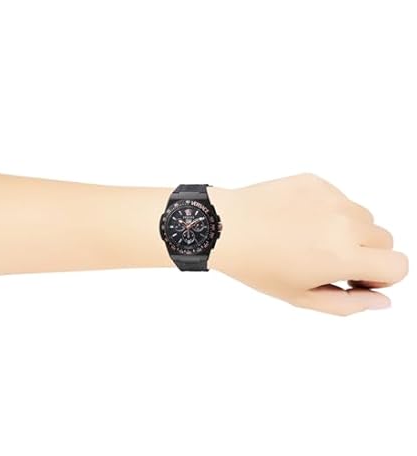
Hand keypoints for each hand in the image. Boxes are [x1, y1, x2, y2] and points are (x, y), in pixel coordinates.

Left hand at [209, 173, 408, 315]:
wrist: (225, 227)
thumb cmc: (257, 266)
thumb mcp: (301, 296)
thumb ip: (348, 303)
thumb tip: (382, 300)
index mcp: (344, 255)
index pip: (399, 265)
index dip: (382, 276)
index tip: (356, 277)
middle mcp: (345, 222)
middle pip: (385, 240)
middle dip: (366, 253)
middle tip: (330, 260)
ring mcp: (331, 198)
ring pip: (363, 217)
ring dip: (348, 230)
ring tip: (309, 239)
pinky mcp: (317, 182)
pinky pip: (339, 199)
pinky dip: (328, 211)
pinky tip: (298, 221)